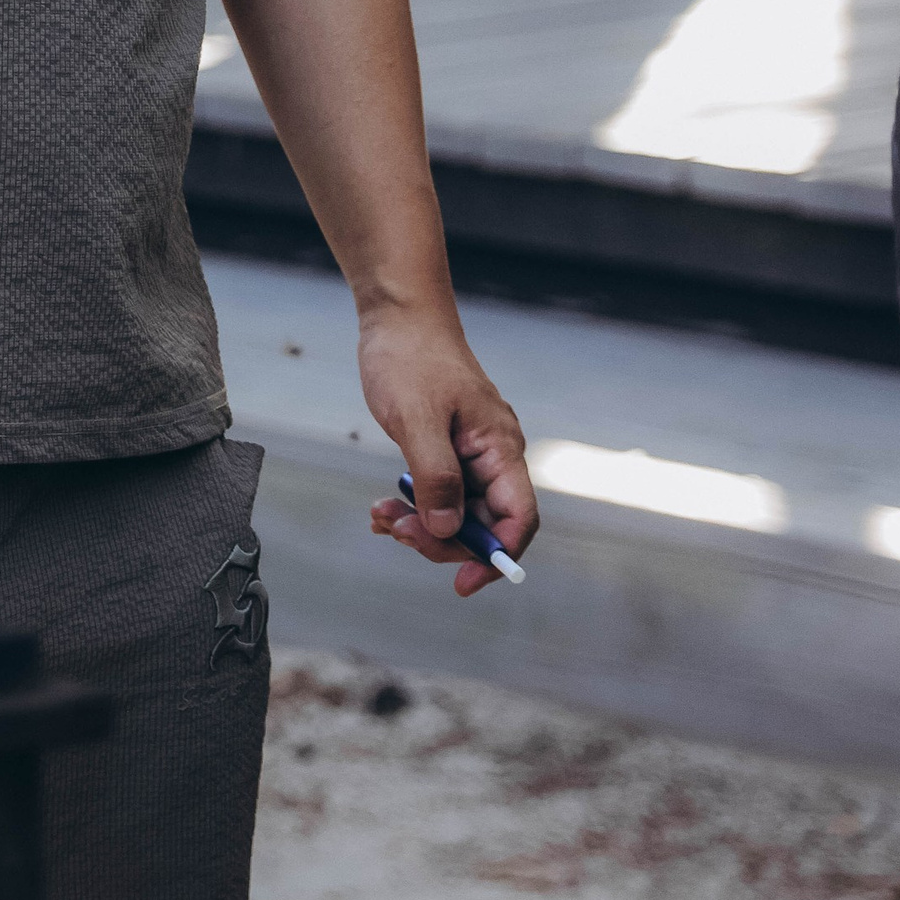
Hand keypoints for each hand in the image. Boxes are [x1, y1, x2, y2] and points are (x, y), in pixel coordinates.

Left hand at [358, 303, 536, 594]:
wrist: (397, 317)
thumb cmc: (411, 358)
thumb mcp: (417, 418)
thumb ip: (436, 476)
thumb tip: (447, 530)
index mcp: (500, 448)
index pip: (517, 518)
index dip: (496, 556)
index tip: (461, 581)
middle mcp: (492, 455)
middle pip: (484, 523)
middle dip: (443, 540)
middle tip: (398, 533)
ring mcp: (469, 453)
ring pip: (456, 512)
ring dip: (421, 524)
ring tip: (382, 518)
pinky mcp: (445, 449)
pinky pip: (437, 492)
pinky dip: (412, 505)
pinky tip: (383, 509)